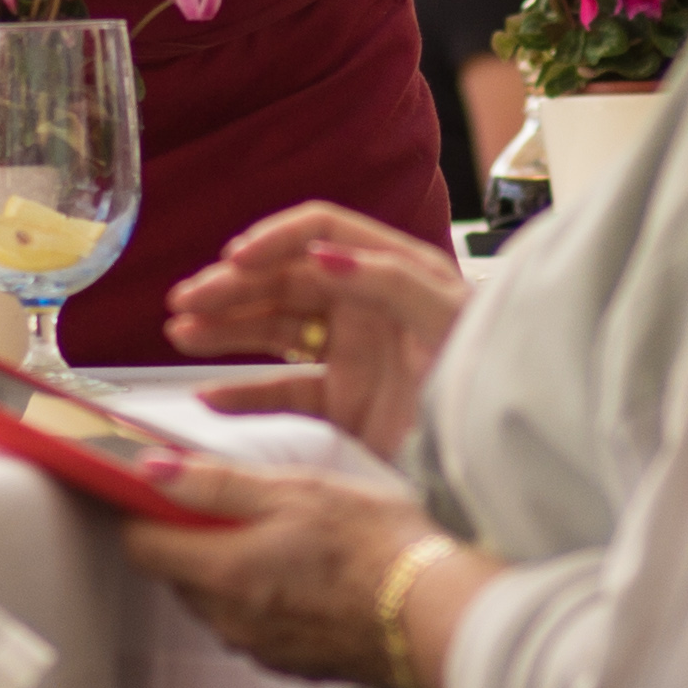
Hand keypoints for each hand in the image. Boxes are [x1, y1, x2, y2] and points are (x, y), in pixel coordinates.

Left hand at [121, 467, 468, 687]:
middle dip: (189, 537)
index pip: (141, 546)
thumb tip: (153, 472)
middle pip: (175, 574)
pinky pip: (249, 624)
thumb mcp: (297, 492)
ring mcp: (258, 647)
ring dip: (226, 567)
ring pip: (212, 600)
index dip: (140, 512)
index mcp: (224, 573)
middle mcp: (230, 620)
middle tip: (230, 501)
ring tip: (277, 533)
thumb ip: (218, 484)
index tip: (154, 488)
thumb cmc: (377, 547)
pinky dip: (259, 596)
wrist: (437, 617)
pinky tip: (301, 572)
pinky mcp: (288, 662)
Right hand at [159, 201, 463, 458]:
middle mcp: (365, 305)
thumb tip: (322, 254)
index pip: (321, 232)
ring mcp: (351, 355)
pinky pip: (281, 391)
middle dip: (232, 285)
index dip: (275, 238)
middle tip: (186, 301)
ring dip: (225, 326)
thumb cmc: (491, 373)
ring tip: (180, 330)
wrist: (506, 454)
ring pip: (273, 329)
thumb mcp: (449, 318)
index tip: (236, 258)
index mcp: (393, 269)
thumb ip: (389, 281)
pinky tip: (208, 395)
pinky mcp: (343, 404)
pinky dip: (242, 393)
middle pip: (284, 280)